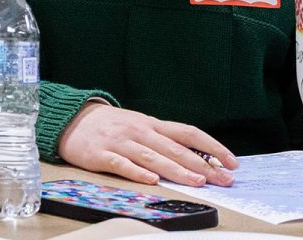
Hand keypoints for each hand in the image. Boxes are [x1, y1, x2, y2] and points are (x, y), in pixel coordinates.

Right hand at [56, 101, 237, 187]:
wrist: (72, 119)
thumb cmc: (111, 126)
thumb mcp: (140, 126)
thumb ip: (163, 140)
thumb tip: (196, 157)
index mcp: (152, 125)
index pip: (188, 133)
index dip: (212, 147)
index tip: (230, 161)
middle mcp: (140, 132)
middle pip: (175, 148)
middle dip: (202, 164)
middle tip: (222, 178)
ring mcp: (121, 142)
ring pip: (153, 156)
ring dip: (177, 170)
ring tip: (197, 181)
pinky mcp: (101, 154)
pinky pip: (122, 164)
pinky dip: (137, 172)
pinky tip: (151, 179)